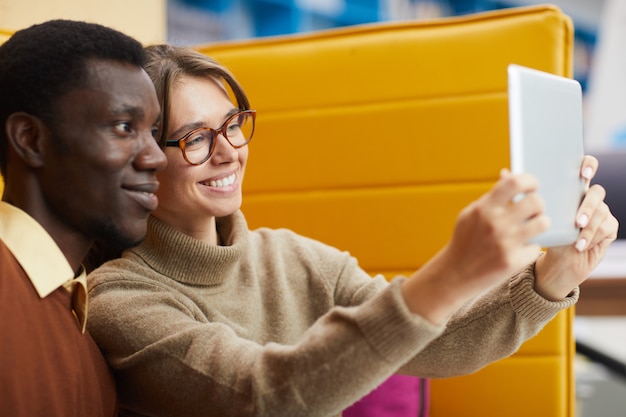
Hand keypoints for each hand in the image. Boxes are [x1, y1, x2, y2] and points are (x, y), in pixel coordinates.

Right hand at [403, 169, 547, 323]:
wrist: (455, 274)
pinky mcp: (513, 262)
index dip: (529, 180)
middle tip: (533, 209)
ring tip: (532, 226)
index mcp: (483, 209)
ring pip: (543, 223)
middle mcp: (495, 224)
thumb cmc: (465, 240)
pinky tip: (519, 248)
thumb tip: (508, 175)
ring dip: (540, 223)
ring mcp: (505, 244)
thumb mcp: (470, 215)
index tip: (531, 185)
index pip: (514, 183)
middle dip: (538, 203)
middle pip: (535, 201)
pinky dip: (530, 246)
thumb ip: (491, 197)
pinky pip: (536, 246)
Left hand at [534, 155, 618, 299]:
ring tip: (574, 239)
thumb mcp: (531, 214)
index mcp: (572, 189)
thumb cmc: (543, 235)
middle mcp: (588, 197)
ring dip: (588, 226)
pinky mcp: (608, 227)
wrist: (554, 263)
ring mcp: (601, 211)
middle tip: (577, 220)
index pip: (586, 167)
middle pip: (597, 191)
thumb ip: (521, 193)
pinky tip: (580, 246)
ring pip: (601, 211)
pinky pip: (606, 227)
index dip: (588, 165)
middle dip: (588, 205)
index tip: (583, 173)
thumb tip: (504, 173)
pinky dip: (592, 237)